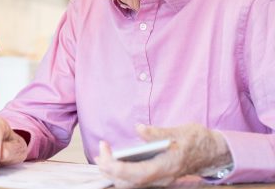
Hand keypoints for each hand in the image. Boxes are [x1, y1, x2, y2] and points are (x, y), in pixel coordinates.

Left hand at [95, 123, 232, 188]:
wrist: (214, 151)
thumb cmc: (197, 139)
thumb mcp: (179, 131)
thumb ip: (157, 132)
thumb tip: (139, 129)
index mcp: (167, 166)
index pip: (136, 174)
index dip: (116, 167)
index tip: (104, 152)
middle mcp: (162, 177)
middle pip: (130, 182)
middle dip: (110, 170)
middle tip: (99, 152)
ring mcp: (161, 179)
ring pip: (132, 183)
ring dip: (114, 172)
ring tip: (102, 156)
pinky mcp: (159, 176)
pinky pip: (137, 180)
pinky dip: (123, 172)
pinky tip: (115, 161)